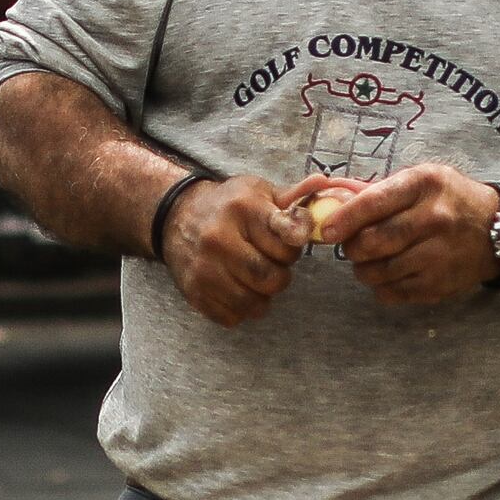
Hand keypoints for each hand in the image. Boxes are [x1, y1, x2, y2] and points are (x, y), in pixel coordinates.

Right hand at [163, 172, 311, 327]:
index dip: (296, 244)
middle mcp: (219, 239)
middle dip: (281, 274)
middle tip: (271, 261)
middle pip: (272, 278)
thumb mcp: (258, 192)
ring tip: (254, 276)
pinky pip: (233, 317)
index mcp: (242, 209)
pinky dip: (240, 309)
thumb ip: (293, 196)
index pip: (286, 239)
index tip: (295, 239)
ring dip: (262, 295)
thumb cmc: (228, 205)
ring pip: (255, 303)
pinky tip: (236, 287)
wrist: (176, 216)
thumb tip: (323, 183)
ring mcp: (204, 269)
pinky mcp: (194, 292)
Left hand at [327, 165, 499, 308]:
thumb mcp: (422, 179)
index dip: (346, 218)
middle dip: (353, 247)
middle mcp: (434, 219)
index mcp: (425, 185)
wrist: (498, 229)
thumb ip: (379, 189)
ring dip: (364, 269)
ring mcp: (439, 255)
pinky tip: (388, 275)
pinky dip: (381, 286)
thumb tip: (331, 196)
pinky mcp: (440, 284)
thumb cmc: (451, 199)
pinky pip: (394, 293)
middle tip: (352, 246)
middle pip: (375, 241)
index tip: (328, 229)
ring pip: (380, 271)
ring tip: (370, 261)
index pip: (375, 202)